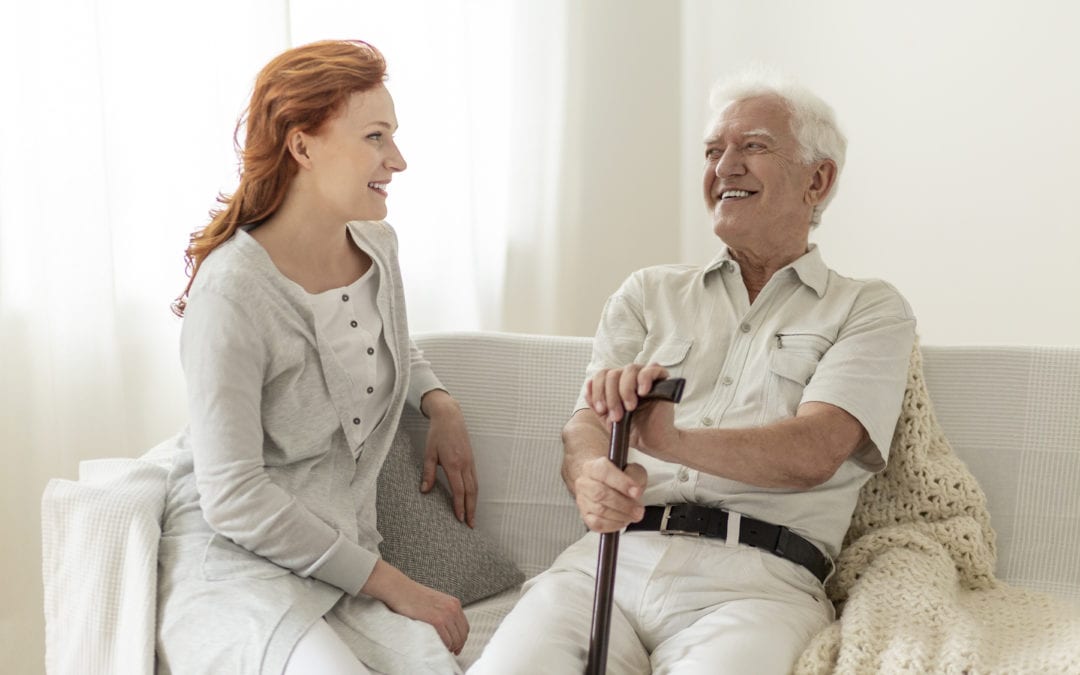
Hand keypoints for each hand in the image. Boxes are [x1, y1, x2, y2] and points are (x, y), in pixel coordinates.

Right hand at [368, 561, 468, 654]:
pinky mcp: (436, 620)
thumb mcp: (435, 601)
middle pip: (462, 634)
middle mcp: (452, 608)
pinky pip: (446, 640)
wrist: (400, 589)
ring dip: (452, 648)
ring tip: (444, 651)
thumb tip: (447, 628)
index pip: (464, 626)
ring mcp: (445, 614)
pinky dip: (444, 647)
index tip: (457, 646)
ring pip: (456, 639)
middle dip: (458, 645)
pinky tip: (438, 647)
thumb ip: (443, 611)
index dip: (462, 639)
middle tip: (452, 652)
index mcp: (454, 603)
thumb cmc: (412, 596)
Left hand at [420, 390, 477, 526]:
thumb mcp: (429, 453)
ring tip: (473, 516)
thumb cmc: (437, 434)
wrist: (450, 416)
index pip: (459, 490)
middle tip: (471, 525)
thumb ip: (428, 473)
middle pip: (471, 492)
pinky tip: (472, 499)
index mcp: (453, 464)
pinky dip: (475, 492)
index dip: (460, 506)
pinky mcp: (472, 459)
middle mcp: (465, 464)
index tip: (460, 519)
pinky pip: (475, 479)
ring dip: (475, 503)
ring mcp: (470, 462)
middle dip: (471, 509)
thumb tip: (424, 490)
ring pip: (476, 486)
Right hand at [573, 455, 647, 532]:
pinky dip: (613, 525)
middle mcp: (584, 482)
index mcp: (594, 467)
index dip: (622, 483)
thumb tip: (635, 491)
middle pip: (601, 494)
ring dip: (621, 515)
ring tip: (633, 515)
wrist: (610, 487)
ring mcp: (583, 500)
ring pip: (600, 510)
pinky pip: (598, 524)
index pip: (604, 472)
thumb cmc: (621, 479)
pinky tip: (623, 520)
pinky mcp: (585, 516)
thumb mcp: (632, 471)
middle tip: (638, 510)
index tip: (636, 492)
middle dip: (623, 504)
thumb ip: (634, 477)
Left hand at [585, 363, 681, 459]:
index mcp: (616, 384)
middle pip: (613, 373)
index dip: (598, 391)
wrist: (652, 442)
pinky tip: (642, 393)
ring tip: (630, 408)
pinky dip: (645, 379)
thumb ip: (596, 403)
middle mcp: (629, 377)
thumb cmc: (632, 429)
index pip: (601, 375)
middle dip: (611, 396)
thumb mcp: (607, 418)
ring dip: (626, 390)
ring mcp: (645, 376)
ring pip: (630, 369)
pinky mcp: (662, 380)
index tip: (602, 410)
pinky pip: (652, 369)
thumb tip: (588, 384)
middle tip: (617, 416)